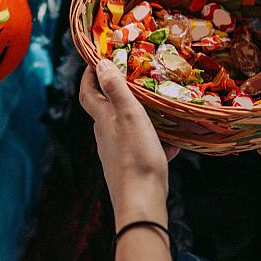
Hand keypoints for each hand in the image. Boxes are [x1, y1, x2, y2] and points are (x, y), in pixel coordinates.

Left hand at [80, 59, 177, 224]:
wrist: (141, 202)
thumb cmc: (136, 156)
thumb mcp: (129, 116)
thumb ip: (116, 89)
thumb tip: (100, 64)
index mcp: (103, 120)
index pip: (87, 92)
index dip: (88, 75)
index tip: (96, 58)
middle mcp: (105, 135)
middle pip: (106, 109)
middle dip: (118, 92)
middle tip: (135, 78)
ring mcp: (117, 153)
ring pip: (128, 128)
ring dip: (141, 116)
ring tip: (160, 108)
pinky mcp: (130, 168)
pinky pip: (143, 148)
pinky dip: (156, 142)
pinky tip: (173, 143)